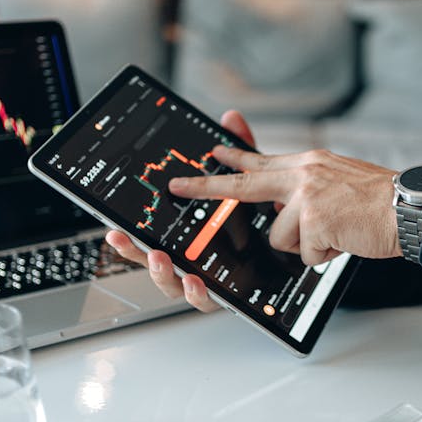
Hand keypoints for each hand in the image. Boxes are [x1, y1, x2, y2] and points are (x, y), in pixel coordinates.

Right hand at [105, 110, 257, 312]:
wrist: (308, 238)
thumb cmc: (273, 214)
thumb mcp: (258, 178)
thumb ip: (242, 151)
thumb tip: (230, 119)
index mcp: (191, 234)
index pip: (153, 235)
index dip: (131, 235)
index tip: (113, 228)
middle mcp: (194, 259)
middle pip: (154, 262)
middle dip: (135, 253)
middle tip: (125, 239)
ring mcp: (210, 279)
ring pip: (175, 286)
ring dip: (163, 274)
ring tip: (160, 259)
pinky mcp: (231, 295)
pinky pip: (210, 302)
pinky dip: (198, 294)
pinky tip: (195, 283)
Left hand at [167, 141, 399, 266]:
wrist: (411, 208)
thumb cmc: (381, 201)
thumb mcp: (339, 179)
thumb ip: (307, 186)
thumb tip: (282, 205)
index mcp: (309, 163)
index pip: (262, 160)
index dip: (233, 158)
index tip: (210, 154)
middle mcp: (304, 173)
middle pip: (244, 185)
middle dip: (207, 187)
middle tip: (177, 185)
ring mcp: (307, 196)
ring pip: (280, 237)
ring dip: (307, 245)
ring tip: (337, 233)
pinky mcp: (315, 221)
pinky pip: (305, 253)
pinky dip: (325, 255)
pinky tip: (345, 241)